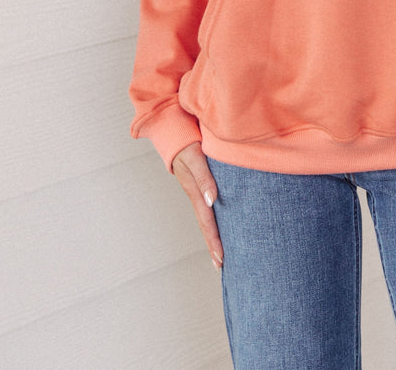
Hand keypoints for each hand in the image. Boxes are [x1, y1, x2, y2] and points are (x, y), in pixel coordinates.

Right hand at [172, 141, 223, 269]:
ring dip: (213, 235)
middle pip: (206, 225)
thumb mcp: (195, 157)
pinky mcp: (199, 183)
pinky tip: (219, 224)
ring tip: (221, 254)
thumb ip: (203, 177)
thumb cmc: (186, 142)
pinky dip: (212, 219)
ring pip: (206, 217)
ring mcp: (196, 190)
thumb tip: (212, 201)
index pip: (207, 222)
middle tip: (221, 266)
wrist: (174, 129)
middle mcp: (196, 194)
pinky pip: (206, 206)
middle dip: (213, 245)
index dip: (214, 241)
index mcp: (195, 191)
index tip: (221, 259)